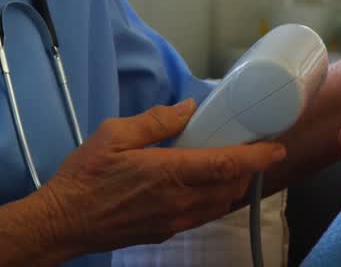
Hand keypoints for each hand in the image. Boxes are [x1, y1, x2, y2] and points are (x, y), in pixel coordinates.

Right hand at [40, 100, 285, 253]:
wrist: (63, 222)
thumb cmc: (85, 176)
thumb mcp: (114, 135)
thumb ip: (156, 121)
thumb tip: (188, 109)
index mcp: (170, 173)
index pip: (227, 165)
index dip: (257, 157)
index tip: (277, 147)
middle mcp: (179, 201)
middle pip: (231, 187)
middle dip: (249, 169)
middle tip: (251, 148)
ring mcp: (174, 221)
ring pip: (219, 205)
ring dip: (232, 186)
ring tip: (232, 164)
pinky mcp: (165, 232)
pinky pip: (202, 215)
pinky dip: (214, 200)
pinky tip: (204, 185)